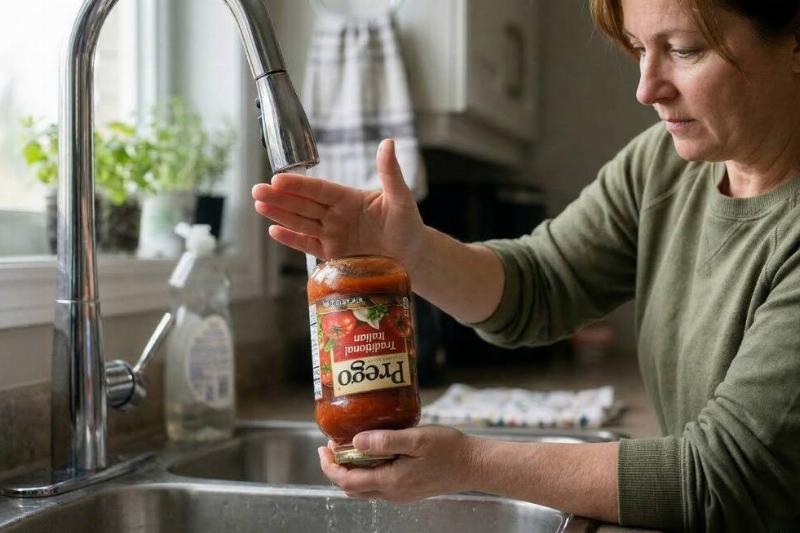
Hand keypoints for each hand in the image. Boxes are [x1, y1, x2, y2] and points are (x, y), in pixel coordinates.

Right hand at [252, 139, 426, 271]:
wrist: (412, 255)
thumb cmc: (407, 224)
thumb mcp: (401, 198)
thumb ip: (390, 173)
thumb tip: (388, 143)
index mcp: (349, 198)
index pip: (319, 189)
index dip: (299, 185)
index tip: (278, 178)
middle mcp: (336, 214)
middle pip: (303, 204)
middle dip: (280, 197)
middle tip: (257, 189)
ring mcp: (332, 234)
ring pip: (301, 223)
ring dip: (280, 214)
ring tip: (259, 205)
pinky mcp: (332, 254)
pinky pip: (309, 246)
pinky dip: (292, 239)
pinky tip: (274, 231)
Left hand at [318, 425, 476, 502]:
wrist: (474, 466)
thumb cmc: (449, 450)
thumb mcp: (417, 439)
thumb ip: (385, 441)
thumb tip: (356, 441)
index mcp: (391, 480)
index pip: (347, 481)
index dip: (330, 466)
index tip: (324, 447)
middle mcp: (392, 492)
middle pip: (351, 488)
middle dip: (336, 469)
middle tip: (331, 447)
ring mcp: (401, 493)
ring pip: (364, 488)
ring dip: (350, 471)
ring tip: (348, 448)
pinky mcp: (408, 489)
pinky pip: (378, 485)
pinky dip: (366, 472)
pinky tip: (372, 454)